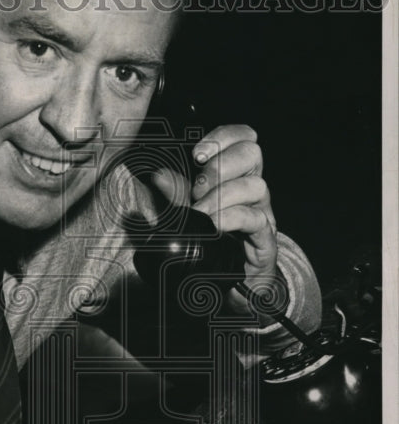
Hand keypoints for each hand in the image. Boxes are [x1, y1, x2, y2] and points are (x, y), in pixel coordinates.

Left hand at [152, 124, 279, 314]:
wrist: (234, 286)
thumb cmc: (213, 244)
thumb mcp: (188, 215)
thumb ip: (175, 195)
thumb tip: (158, 176)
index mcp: (236, 176)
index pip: (244, 137)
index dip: (224, 137)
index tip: (197, 153)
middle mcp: (252, 189)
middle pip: (252, 153)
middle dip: (219, 165)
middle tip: (197, 188)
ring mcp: (262, 212)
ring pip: (256, 186)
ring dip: (221, 196)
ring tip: (200, 213)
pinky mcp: (265, 239)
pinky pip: (255, 219)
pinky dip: (230, 218)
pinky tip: (212, 226)